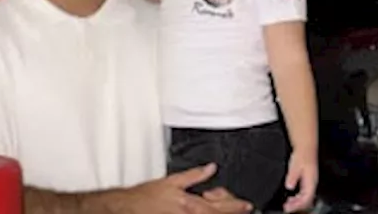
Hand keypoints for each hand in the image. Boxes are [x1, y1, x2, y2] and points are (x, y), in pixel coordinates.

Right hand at [125, 164, 252, 213]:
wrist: (131, 208)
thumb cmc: (147, 196)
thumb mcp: (172, 181)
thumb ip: (194, 175)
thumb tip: (211, 168)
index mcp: (191, 204)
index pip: (222, 207)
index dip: (237, 206)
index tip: (246, 204)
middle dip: (230, 210)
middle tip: (235, 203)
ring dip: (219, 211)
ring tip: (216, 203)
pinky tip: (202, 209)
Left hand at [283, 150, 317, 212]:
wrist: (306, 148)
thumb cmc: (302, 155)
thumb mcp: (295, 165)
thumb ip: (292, 176)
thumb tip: (289, 186)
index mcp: (311, 182)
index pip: (306, 198)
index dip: (297, 205)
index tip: (288, 208)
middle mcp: (312, 184)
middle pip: (307, 201)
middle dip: (297, 206)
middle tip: (286, 208)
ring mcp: (310, 183)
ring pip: (306, 198)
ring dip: (297, 203)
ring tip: (287, 205)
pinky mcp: (307, 182)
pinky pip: (304, 194)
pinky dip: (297, 198)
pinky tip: (291, 198)